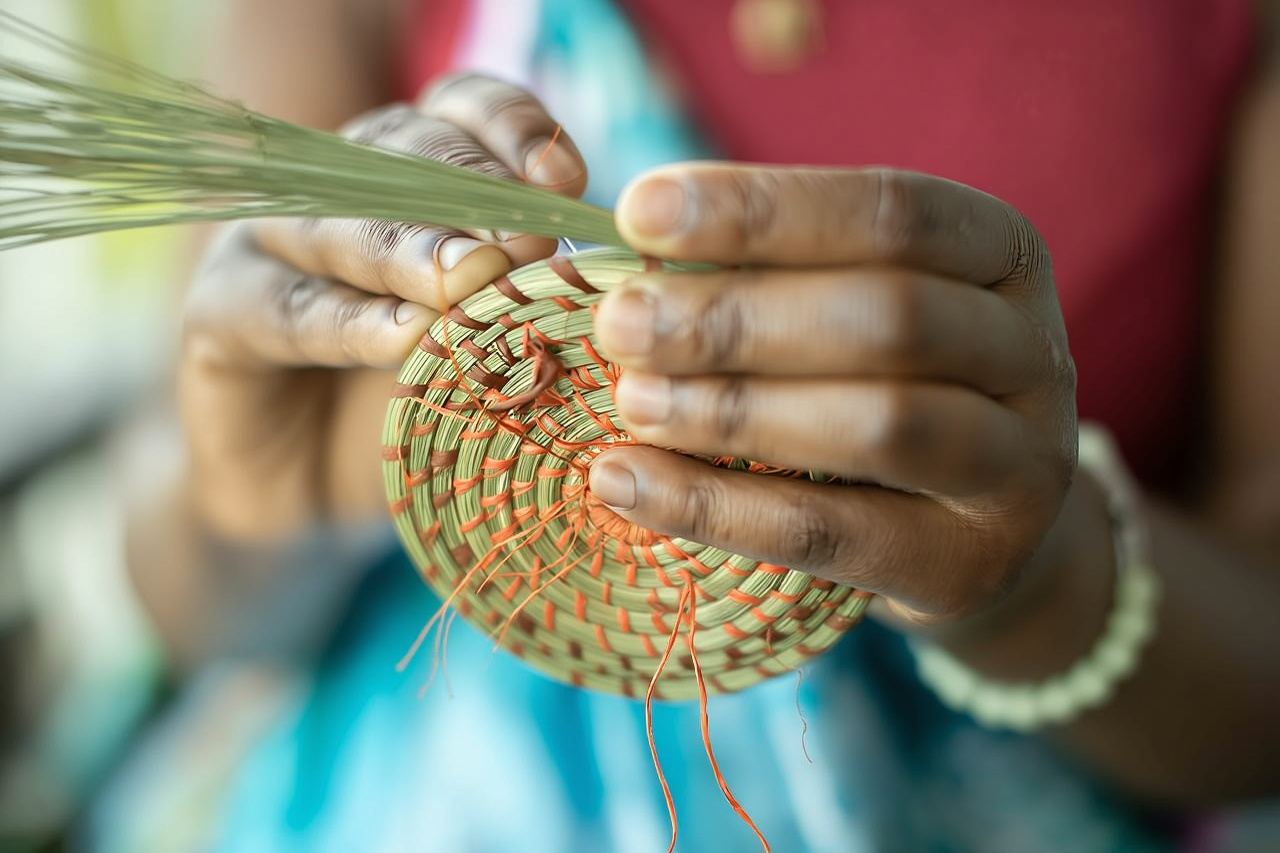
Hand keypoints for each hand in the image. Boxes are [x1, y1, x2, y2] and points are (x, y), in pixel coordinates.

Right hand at [180, 75, 586, 540]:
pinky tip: (405, 337)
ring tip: (472, 280)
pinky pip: (286, 309)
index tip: (566, 176)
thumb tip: (595, 272)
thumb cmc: (425, 407)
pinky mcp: (219, 316)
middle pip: (403, 158)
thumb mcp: (493, 348)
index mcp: (411, 172)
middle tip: (528, 238)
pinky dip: (348, 323)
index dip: (511, 130)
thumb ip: (529, 300)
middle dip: (472, 193)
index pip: (459, 112)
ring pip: (340, 226)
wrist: (313, 495)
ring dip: (411, 249)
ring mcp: (269, 245)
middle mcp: (338, 190)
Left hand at [589, 165, 1077, 624]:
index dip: (761, 210)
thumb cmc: (888, 385)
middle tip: (619, 323)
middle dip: (737, 317)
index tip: (638, 214)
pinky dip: (716, 509)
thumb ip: (772, 275)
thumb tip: (622, 255)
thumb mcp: (856, 310)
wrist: (978, 531)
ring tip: (629, 402)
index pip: (891, 211)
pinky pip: (832, 536)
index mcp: (1003, 256)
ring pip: (880, 425)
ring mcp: (1020, 467)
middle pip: (889, 317)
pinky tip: (626, 484)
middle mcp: (1034, 353)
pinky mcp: (968, 565)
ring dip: (733, 410)